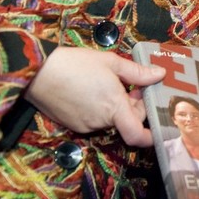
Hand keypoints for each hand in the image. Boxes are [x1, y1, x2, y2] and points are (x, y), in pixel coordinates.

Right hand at [24, 46, 164, 146]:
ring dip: (115, 106)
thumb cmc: (75, 64)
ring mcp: (85, 125)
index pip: (137, 135)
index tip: (160, 129)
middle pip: (126, 121)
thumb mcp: (110, 62)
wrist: (37, 72)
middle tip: (132, 85)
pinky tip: (92, 89)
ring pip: (110, 119)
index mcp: (114, 107)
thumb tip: (159, 74)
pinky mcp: (73, 125)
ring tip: (107, 82)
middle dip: (134, 106)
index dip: (151, 136)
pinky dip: (99, 108)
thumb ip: (137, 72)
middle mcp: (101, 121)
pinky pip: (94, 119)